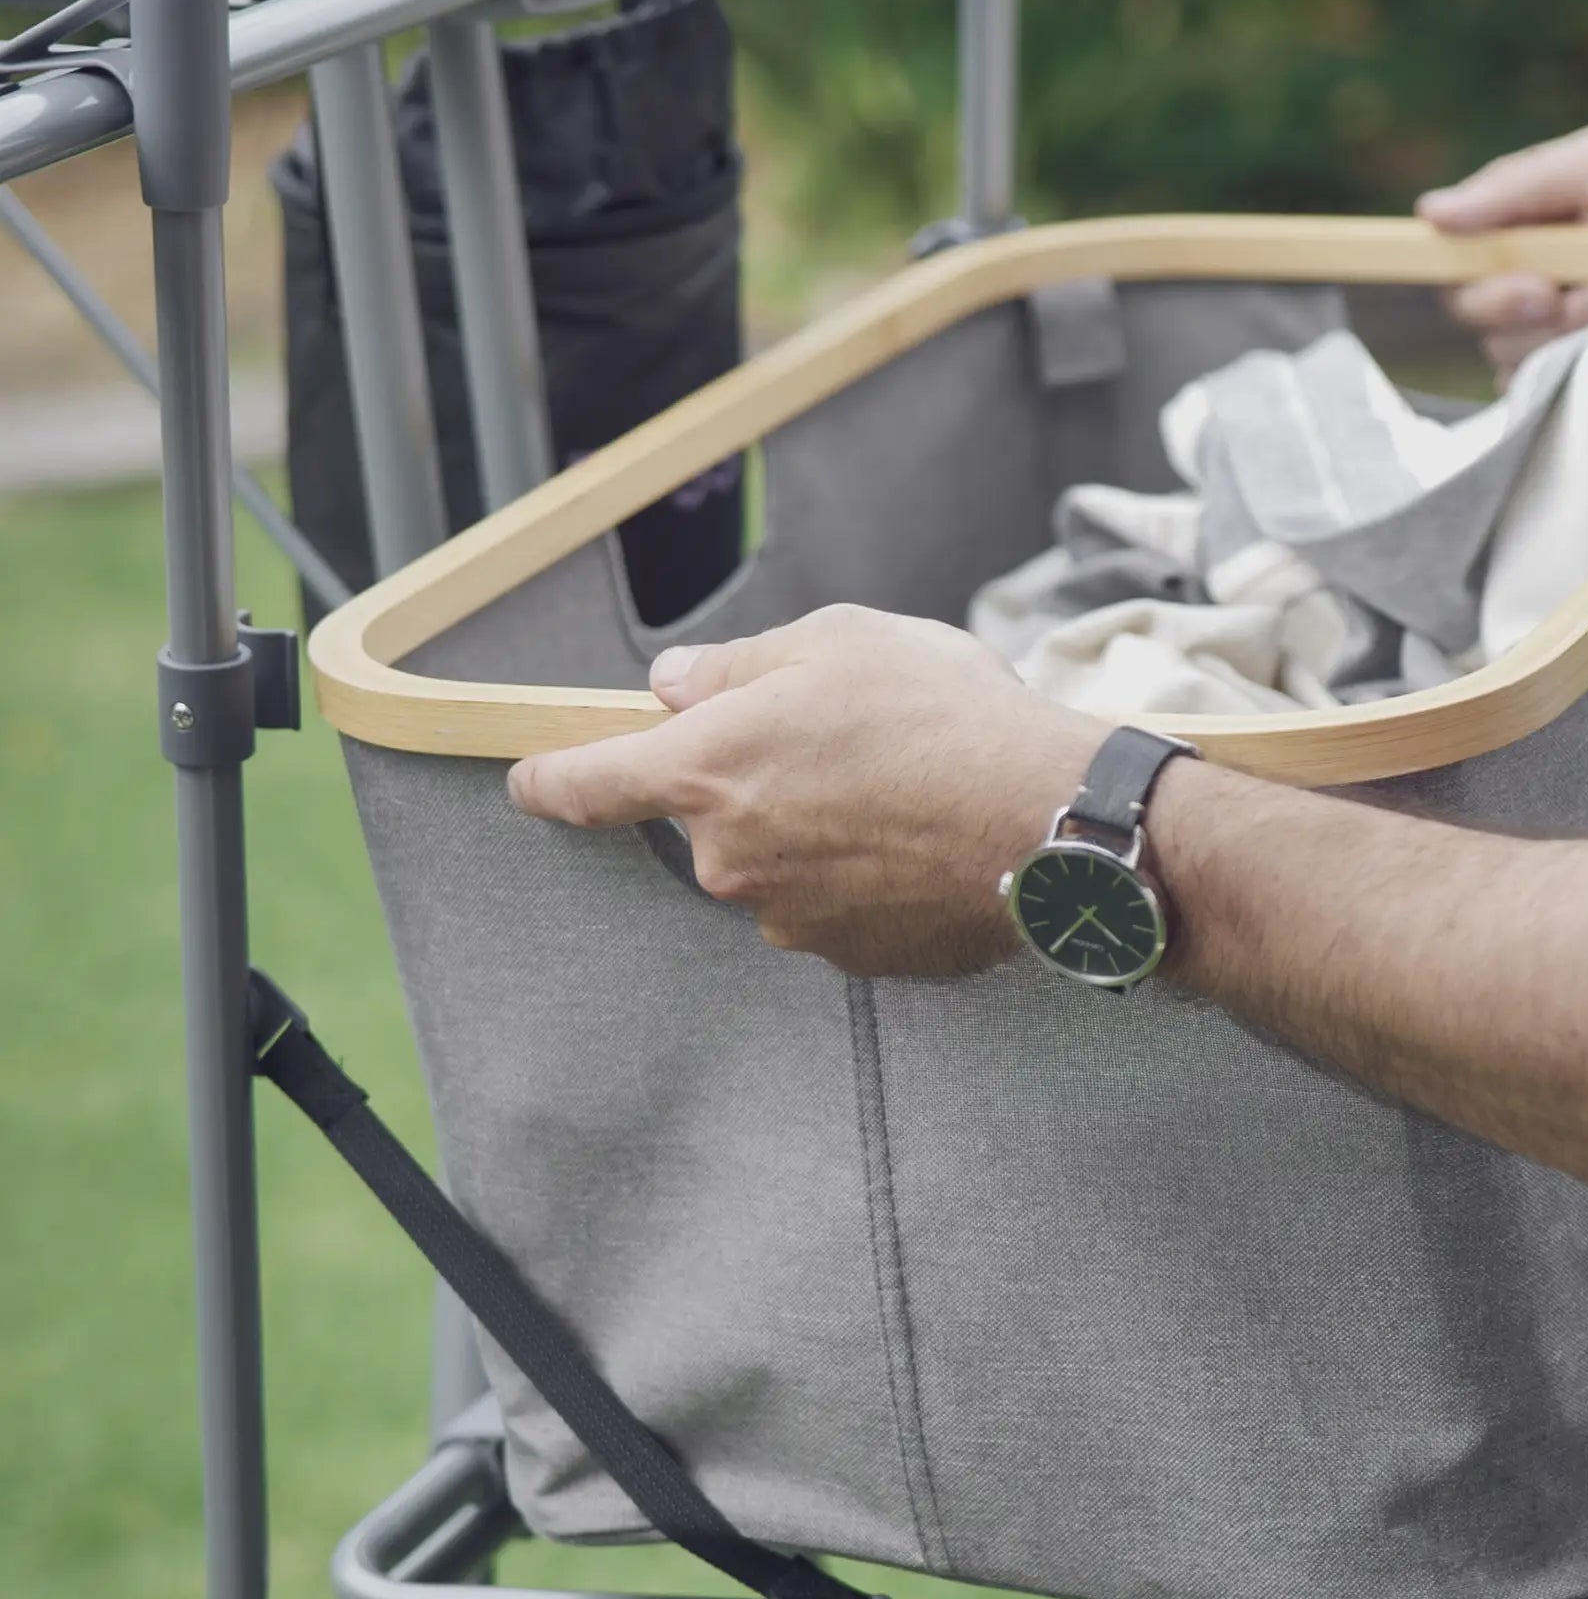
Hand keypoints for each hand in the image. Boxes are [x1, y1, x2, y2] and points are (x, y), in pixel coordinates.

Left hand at [507, 605, 1102, 976]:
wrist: (1047, 820)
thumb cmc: (943, 718)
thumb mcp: (835, 642)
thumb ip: (735, 666)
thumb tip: (675, 687)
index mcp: (707, 772)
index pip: (584, 786)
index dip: (547, 779)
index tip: (529, 779)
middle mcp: (732, 860)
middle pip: (709, 819)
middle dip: (755, 780)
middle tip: (839, 739)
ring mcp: (792, 919)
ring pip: (778, 863)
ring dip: (817, 829)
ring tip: (904, 787)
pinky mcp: (855, 956)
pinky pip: (838, 906)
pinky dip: (867, 875)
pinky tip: (926, 837)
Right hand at [1416, 122, 1587, 372]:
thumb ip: (1516, 188)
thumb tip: (1428, 213)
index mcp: (1521, 227)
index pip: (1456, 270)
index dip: (1479, 286)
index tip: (1534, 286)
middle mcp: (1531, 280)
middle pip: (1480, 321)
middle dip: (1533, 315)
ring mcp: (1562, 329)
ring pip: (1516, 359)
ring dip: (1571, 339)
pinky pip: (1555, 391)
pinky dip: (1585, 375)